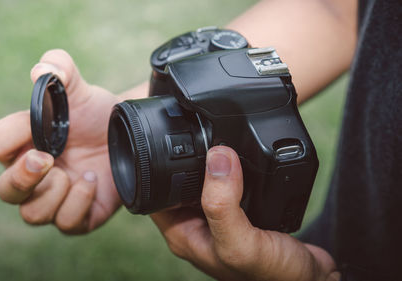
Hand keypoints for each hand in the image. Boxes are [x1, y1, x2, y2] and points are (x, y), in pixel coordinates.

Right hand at [0, 49, 121, 233]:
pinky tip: (93, 181)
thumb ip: (62, 69)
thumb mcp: (81, 89)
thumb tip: (41, 70)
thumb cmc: (95, 115)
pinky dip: (79, 202)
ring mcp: (55, 199)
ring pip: (32, 214)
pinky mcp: (78, 217)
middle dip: (23, 177)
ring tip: (80, 172)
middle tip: (47, 159)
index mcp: (23, 143)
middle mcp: (33, 176)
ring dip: (55, 192)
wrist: (128, 136)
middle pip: (5, 191)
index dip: (9, 136)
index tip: (34, 125)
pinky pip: (66, 223)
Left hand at [151, 146, 339, 280]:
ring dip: (214, 165)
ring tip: (226, 149)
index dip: (163, 168)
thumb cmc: (273, 276)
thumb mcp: (241, 243)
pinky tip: (245, 165)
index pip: (156, 193)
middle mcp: (197, 226)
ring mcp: (218, 219)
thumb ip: (223, 204)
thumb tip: (217, 157)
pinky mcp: (240, 213)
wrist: (309, 280)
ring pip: (206, 181)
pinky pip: (230, 185)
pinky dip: (236, 172)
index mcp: (184, 234)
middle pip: (180, 182)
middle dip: (191, 162)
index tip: (181, 146)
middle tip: (208, 142)